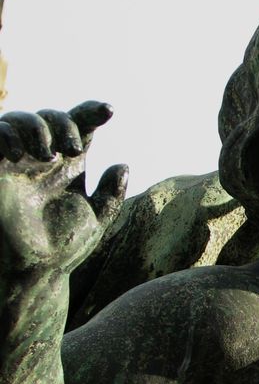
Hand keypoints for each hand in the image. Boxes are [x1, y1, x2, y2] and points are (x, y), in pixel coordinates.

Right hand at [0, 102, 127, 273]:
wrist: (33, 271)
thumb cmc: (63, 249)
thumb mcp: (96, 219)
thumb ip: (110, 194)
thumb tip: (122, 165)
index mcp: (69, 167)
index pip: (81, 127)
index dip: (93, 113)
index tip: (109, 111)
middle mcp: (42, 160)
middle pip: (51, 117)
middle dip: (64, 124)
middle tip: (73, 150)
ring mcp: (17, 163)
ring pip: (20, 119)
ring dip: (36, 127)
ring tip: (47, 153)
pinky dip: (5, 134)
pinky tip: (19, 153)